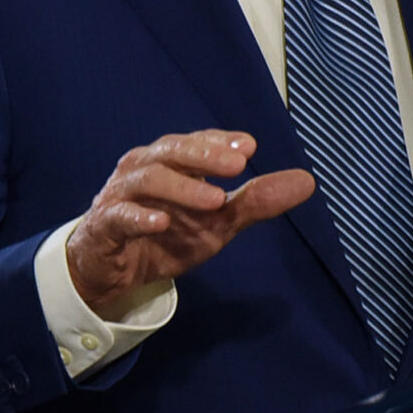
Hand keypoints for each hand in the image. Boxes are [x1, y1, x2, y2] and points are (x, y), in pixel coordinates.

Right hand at [65, 130, 314, 315]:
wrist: (112, 271)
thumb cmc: (165, 234)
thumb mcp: (216, 222)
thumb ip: (256, 201)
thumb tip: (307, 181)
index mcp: (171, 161)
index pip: (196, 142)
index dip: (220, 141)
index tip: (250, 146)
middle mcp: (143, 168)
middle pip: (172, 151)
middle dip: (205, 154)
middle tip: (238, 163)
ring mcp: (121, 195)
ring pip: (147, 179)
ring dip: (182, 187)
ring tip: (215, 199)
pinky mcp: (104, 225)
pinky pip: (119, 216)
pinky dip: (139, 217)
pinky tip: (161, 222)